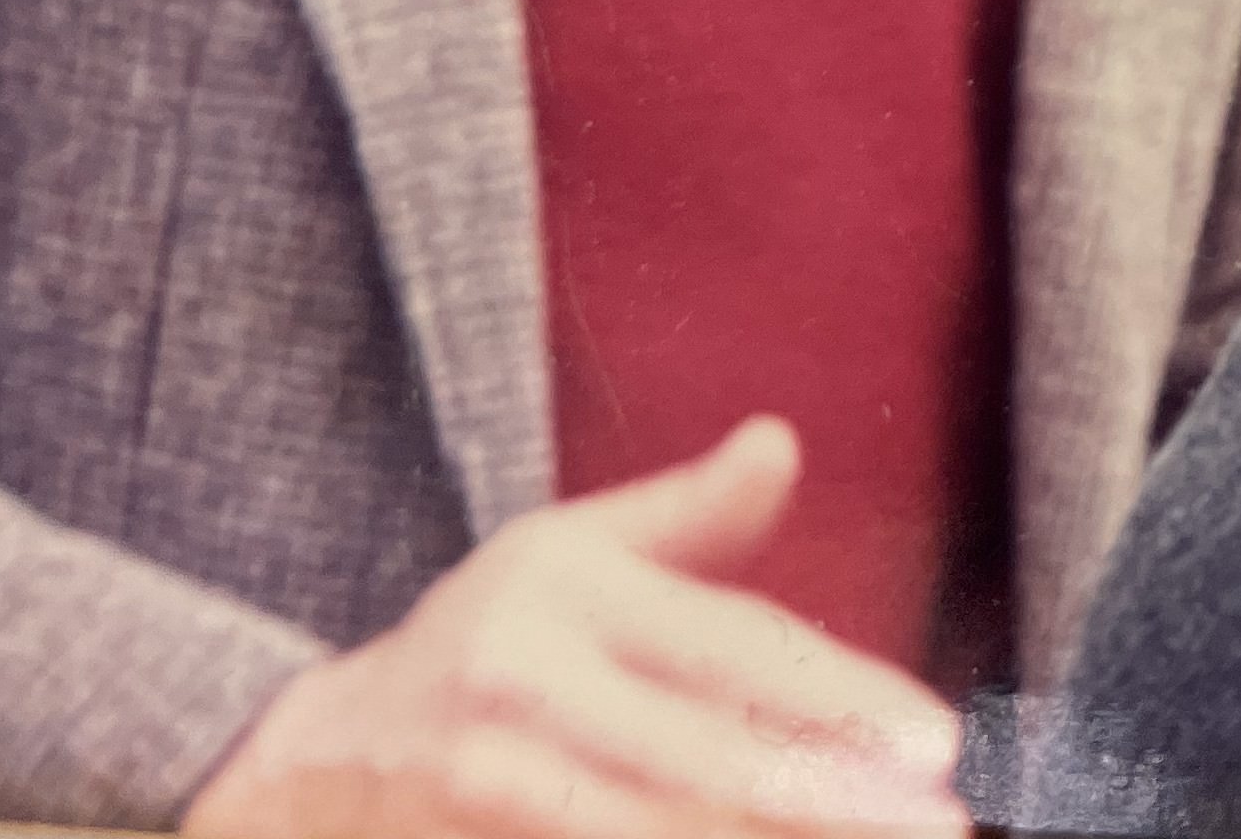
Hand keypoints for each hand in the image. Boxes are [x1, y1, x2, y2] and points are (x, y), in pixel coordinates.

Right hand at [183, 418, 965, 838]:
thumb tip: (779, 441)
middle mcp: (522, 688)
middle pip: (710, 755)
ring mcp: (486, 789)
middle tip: (940, 826)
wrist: (300, 764)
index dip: (841, 696)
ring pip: (661, 829)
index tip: (938, 741)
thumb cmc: (472, 646)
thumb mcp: (559, 553)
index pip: (733, 648)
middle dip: (834, 800)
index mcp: (560, 592)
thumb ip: (685, 516)